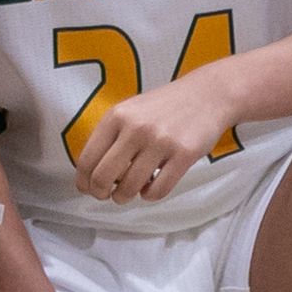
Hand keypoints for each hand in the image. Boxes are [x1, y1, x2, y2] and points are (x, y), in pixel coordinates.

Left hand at [71, 84, 230, 207]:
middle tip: (108, 195)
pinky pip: (158, 191)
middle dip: (101, 194)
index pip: (87, 159)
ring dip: (125, 197)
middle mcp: (136, 128)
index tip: (88, 189)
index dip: (83, 182)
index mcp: (117, 116)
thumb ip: (111, 137)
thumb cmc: (164, 107)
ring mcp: (161, 141)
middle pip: (103, 177)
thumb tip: (91, 175)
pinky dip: (150, 195)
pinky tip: (152, 186)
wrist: (207, 94)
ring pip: (130, 188)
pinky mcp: (184, 155)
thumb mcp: (131, 111)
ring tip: (131, 192)